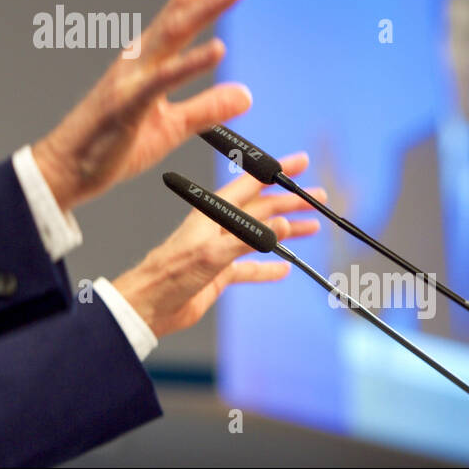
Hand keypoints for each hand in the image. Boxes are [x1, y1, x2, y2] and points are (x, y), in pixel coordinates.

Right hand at [32, 0, 260, 210]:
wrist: (66, 170)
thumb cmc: (112, 145)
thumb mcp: (172, 128)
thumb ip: (208, 107)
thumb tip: (246, 94)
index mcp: (150, 58)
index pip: (187, 10)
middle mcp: (141, 57)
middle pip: (184, 7)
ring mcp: (133, 77)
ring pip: (176, 31)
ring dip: (210, 5)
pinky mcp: (128, 104)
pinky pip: (164, 80)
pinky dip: (192, 63)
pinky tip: (219, 49)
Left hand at [111, 153, 324, 338]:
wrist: (149, 305)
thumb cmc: (171, 274)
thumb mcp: (213, 254)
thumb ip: (249, 238)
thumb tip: (284, 223)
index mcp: (214, 212)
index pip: (252, 185)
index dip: (277, 172)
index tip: (301, 163)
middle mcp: (219, 226)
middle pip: (261, 209)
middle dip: (290, 203)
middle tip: (319, 199)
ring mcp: (220, 250)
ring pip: (260, 236)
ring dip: (285, 231)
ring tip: (312, 228)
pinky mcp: (219, 273)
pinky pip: (249, 268)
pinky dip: (267, 268)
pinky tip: (284, 269)